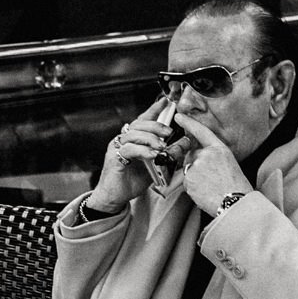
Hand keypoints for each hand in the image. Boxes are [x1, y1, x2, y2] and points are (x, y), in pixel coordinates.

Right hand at [87, 96, 189, 210]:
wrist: (115, 197)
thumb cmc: (132, 181)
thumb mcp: (154, 166)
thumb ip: (167, 155)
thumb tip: (183, 145)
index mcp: (133, 139)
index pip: (143, 120)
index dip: (153, 109)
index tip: (166, 102)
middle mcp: (124, 139)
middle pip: (139, 124)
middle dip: (155, 125)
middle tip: (169, 132)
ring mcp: (117, 147)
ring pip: (134, 134)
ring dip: (150, 138)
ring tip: (162, 146)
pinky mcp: (114, 158)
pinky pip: (128, 149)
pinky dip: (142, 150)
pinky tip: (152, 154)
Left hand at [175, 113, 250, 215]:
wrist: (236, 203)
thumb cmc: (236, 187)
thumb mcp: (229, 164)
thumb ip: (213, 157)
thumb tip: (200, 159)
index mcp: (219, 149)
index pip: (202, 132)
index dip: (189, 123)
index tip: (179, 116)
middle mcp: (207, 155)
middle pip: (192, 155)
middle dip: (196, 165)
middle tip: (210, 179)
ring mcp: (197, 166)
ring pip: (189, 170)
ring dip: (195, 178)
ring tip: (211, 187)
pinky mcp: (190, 179)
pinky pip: (187, 183)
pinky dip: (193, 188)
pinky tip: (205, 192)